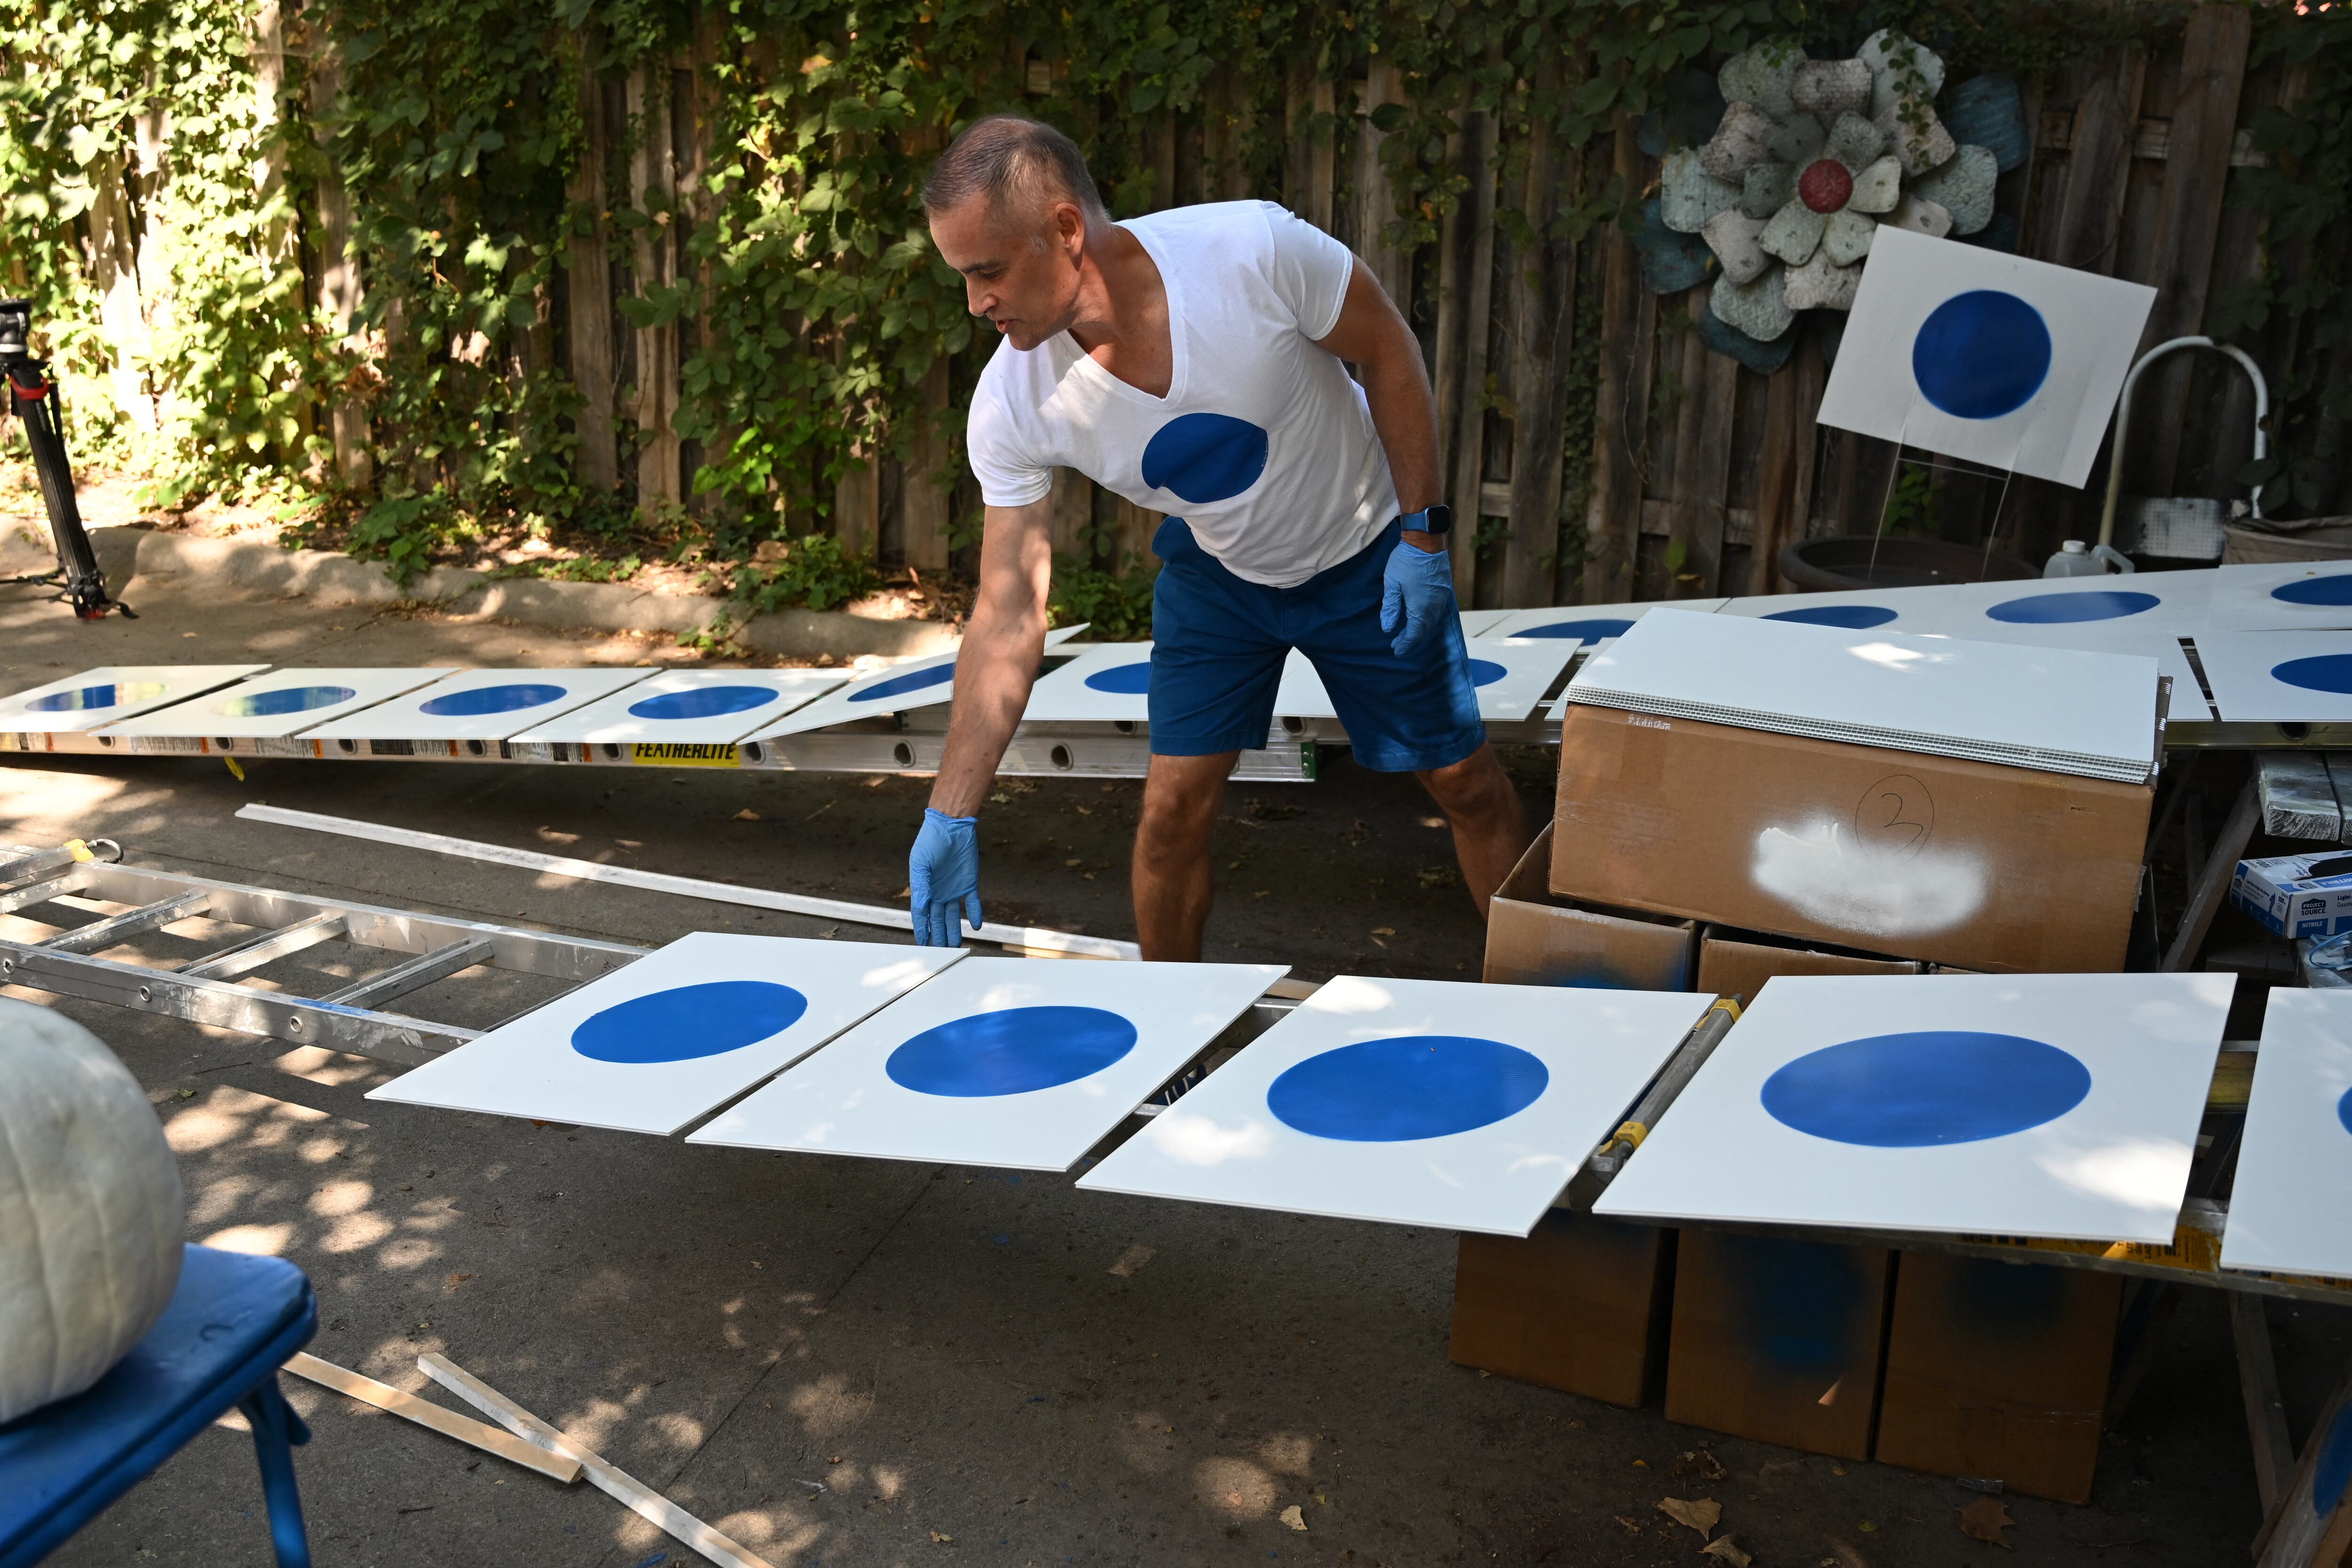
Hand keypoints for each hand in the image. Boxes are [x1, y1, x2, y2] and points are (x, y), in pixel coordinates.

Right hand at [909, 807, 982, 946]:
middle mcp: (938, 892)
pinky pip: (973, 903)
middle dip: (938, 936)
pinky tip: (977, 926)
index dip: (922, 929)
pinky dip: (975, 914)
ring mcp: (954, 889)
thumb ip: (920, 885)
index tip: (922, 944)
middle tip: (941, 953)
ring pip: (954, 916)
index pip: (921, 915)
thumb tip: (921, 905)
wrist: (952, 825)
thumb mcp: (921, 863)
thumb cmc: (931, 841)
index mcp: (923, 888)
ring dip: (955, 930)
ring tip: (956, 946)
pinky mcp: (969, 883)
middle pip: (938, 919)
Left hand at [1379, 534, 1454, 658]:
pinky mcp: (1444, 589)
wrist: (1426, 541)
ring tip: (1407, 632)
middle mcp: (1433, 606)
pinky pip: (1437, 611)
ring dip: (1419, 629)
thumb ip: (1390, 608)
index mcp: (1420, 608)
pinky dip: (1427, 618)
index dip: (1405, 643)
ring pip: (1431, 621)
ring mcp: (1441, 598)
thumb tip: (1387, 628)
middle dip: (1410, 638)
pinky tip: (1419, 616)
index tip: (1396, 650)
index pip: (1413, 633)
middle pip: (1423, 629)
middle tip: (1397, 642)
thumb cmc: (1405, 561)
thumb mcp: (1392, 584)